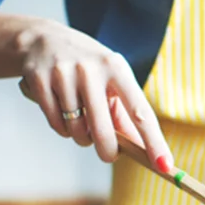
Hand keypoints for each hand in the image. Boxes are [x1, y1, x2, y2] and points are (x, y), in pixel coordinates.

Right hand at [16, 19, 172, 170]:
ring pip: (77, 130)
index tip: (165, 165)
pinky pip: (56, 124)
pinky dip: (63, 129)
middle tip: (109, 155)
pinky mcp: (39, 81)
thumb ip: (126, 113)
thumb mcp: (111, 80)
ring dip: (81, 136)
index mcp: (117, 68)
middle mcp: (91, 70)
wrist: (43, 39)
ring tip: (82, 122)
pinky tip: (63, 114)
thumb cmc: (88, 67)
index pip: (140, 112)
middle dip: (108, 151)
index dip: (154, 141)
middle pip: (103, 130)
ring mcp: (63, 74)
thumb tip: (142, 150)